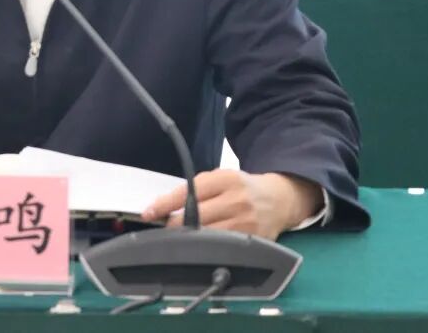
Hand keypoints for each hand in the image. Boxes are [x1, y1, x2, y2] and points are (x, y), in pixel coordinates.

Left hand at [141, 170, 322, 240]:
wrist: (278, 199)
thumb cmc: (242, 187)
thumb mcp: (221, 178)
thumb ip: (196, 188)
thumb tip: (165, 206)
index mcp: (226, 179)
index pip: (189, 191)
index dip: (166, 204)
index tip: (149, 212)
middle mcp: (237, 200)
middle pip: (195, 217)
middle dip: (174, 225)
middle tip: (162, 228)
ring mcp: (246, 222)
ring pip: (206, 236)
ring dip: (187, 239)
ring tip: (177, 239)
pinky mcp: (253, 241)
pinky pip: (222, 248)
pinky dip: (206, 249)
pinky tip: (198, 248)